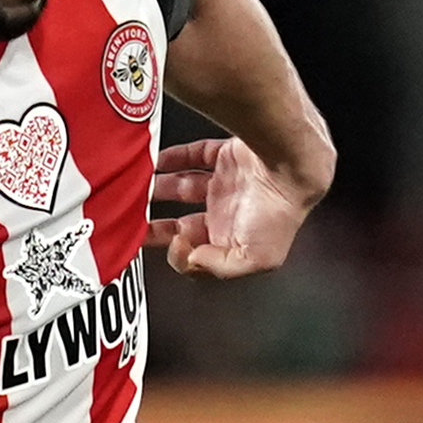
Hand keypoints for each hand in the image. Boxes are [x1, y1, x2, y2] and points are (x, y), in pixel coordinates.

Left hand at [152, 135, 315, 278]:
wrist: (290, 167)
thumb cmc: (279, 213)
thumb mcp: (254, 259)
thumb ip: (219, 267)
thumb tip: (192, 260)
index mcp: (233, 239)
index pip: (195, 253)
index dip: (177, 252)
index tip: (172, 242)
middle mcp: (229, 213)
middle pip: (182, 222)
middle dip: (156, 225)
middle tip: (132, 220)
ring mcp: (228, 183)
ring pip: (184, 188)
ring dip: (160, 189)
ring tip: (138, 189)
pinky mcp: (228, 155)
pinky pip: (195, 155)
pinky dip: (173, 157)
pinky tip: (157, 161)